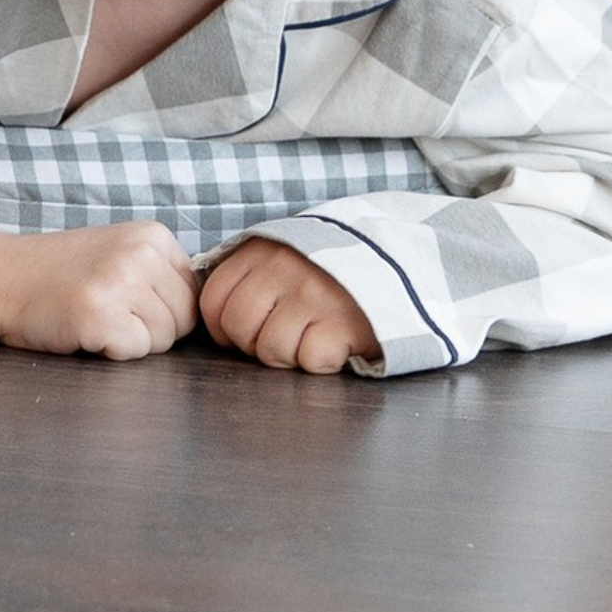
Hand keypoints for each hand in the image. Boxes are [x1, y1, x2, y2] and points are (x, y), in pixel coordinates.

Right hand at [0, 220, 199, 359]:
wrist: (0, 278)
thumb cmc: (60, 275)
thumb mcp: (119, 253)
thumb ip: (160, 274)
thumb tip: (208, 311)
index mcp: (153, 235)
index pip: (193, 294)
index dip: (162, 309)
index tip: (125, 301)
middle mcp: (141, 253)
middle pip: (184, 319)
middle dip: (151, 329)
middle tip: (107, 313)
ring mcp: (120, 282)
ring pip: (163, 339)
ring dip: (130, 340)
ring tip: (93, 318)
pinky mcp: (100, 315)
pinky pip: (135, 351)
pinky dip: (111, 351)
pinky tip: (83, 330)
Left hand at [200, 240, 377, 373]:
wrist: (398, 260)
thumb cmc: (329, 271)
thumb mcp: (284, 256)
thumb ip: (249, 276)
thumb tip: (214, 315)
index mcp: (262, 250)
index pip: (213, 300)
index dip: (223, 328)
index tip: (247, 331)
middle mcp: (284, 267)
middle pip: (238, 326)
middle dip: (254, 344)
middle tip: (282, 337)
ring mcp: (314, 294)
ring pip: (271, 349)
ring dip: (291, 354)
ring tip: (311, 336)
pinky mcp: (344, 322)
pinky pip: (311, 359)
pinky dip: (322, 360)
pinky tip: (335, 342)